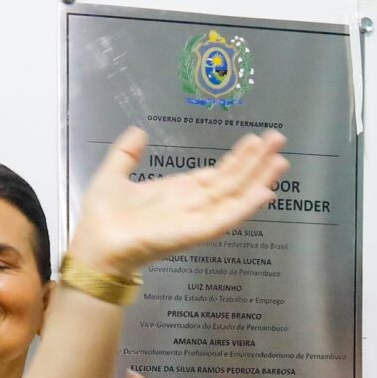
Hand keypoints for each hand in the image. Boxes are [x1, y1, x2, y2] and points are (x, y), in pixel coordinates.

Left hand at [69, 126, 287, 275]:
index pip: (216, 174)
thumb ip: (127, 154)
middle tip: (278, 138)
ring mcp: (197, 219)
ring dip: (259, 179)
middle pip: (232, 181)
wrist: (96, 246)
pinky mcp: (196, 233)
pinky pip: (226, 218)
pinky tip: (264, 192)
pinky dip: (246, 206)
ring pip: (235, 196)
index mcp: (178, 192)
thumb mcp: (114, 175)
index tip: (255, 140)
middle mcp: (193, 204)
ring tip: (280, 159)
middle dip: (256, 161)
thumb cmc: (103, 217)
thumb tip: (138, 131)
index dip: (237, 158)